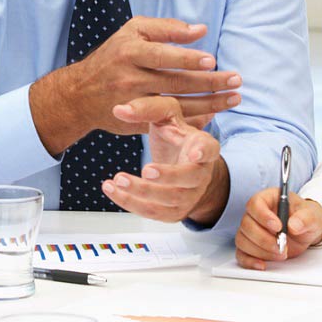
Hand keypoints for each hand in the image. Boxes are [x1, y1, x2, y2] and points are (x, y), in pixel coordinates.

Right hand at [29, 17, 243, 153]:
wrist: (80, 94)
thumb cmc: (113, 56)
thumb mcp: (132, 33)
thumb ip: (166, 29)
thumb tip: (201, 30)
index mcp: (129, 53)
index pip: (162, 56)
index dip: (187, 59)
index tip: (212, 61)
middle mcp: (130, 79)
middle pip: (175, 82)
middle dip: (209, 83)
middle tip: (236, 80)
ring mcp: (134, 104)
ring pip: (177, 105)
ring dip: (209, 104)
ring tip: (234, 98)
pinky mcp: (137, 122)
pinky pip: (170, 122)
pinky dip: (193, 120)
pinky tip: (214, 115)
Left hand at [100, 101, 227, 222]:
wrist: (179, 162)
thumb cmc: (174, 135)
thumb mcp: (165, 116)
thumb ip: (147, 108)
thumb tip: (119, 109)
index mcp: (204, 146)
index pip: (209, 149)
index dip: (203, 152)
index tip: (195, 153)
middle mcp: (201, 173)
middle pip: (189, 178)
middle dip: (168, 176)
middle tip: (146, 169)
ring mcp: (190, 195)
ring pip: (169, 200)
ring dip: (142, 192)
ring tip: (119, 180)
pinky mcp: (173, 212)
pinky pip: (153, 213)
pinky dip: (131, 203)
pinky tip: (112, 190)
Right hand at [234, 188, 321, 269]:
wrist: (305, 231)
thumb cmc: (305, 218)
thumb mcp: (312, 215)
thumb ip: (305, 218)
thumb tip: (294, 225)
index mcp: (268, 199)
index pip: (255, 203)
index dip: (263, 216)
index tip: (278, 227)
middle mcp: (255, 214)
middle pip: (247, 224)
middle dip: (264, 239)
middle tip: (281, 246)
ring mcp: (251, 231)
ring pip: (243, 240)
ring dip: (260, 251)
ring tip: (281, 254)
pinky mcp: (251, 246)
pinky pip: (242, 254)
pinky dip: (249, 261)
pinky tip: (261, 265)